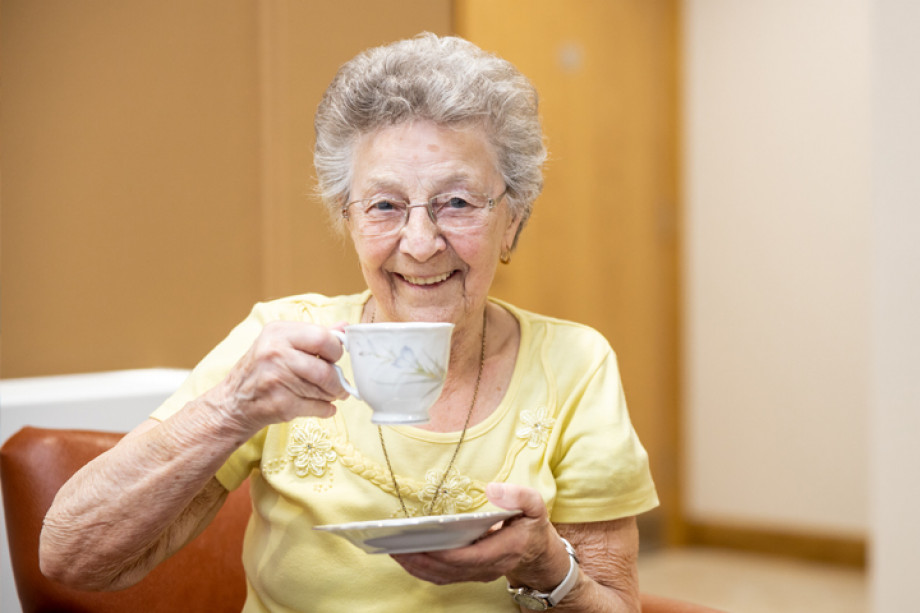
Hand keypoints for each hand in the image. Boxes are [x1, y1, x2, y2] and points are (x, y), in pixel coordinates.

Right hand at [205, 321, 348, 434]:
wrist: (233, 403)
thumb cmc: (261, 370)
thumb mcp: (281, 343)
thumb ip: (313, 335)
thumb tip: (344, 327)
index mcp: (278, 333)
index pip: (322, 337)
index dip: (336, 349)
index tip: (335, 357)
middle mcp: (275, 353)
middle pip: (325, 368)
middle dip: (338, 379)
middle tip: (339, 382)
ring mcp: (277, 380)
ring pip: (323, 390)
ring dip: (332, 395)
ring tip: (330, 394)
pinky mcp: (281, 404)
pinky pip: (318, 407)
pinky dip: (326, 409)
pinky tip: (323, 406)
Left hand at [389, 483, 571, 589]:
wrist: (538, 554)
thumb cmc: (532, 527)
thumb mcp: (535, 507)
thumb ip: (519, 496)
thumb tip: (492, 489)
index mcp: (503, 551)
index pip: (468, 557)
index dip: (443, 552)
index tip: (422, 540)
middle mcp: (487, 568)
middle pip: (447, 569)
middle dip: (419, 558)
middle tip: (394, 544)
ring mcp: (476, 574)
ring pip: (440, 576)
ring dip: (414, 565)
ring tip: (391, 548)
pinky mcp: (467, 574)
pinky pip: (440, 576)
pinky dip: (420, 568)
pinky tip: (404, 554)